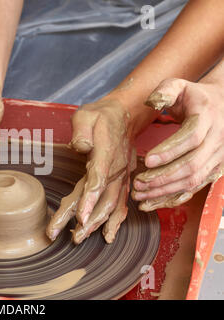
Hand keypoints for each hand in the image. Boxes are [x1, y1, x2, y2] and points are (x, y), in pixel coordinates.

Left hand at [46, 99, 136, 243]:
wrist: (124, 116)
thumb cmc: (100, 116)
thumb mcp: (86, 115)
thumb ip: (82, 130)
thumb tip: (78, 146)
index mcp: (105, 154)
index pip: (97, 180)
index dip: (89, 200)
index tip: (80, 217)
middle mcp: (115, 169)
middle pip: (103, 200)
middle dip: (88, 221)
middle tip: (72, 238)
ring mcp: (121, 177)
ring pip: (112, 205)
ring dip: (98, 224)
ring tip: (80, 238)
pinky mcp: (122, 181)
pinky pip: (122, 204)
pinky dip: (116, 221)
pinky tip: (108, 235)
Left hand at [132, 78, 223, 210]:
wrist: (221, 105)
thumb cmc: (193, 97)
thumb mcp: (180, 86)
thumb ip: (165, 90)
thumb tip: (152, 101)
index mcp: (208, 117)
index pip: (191, 138)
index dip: (169, 151)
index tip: (146, 160)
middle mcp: (218, 140)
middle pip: (192, 164)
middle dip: (163, 176)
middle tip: (138, 182)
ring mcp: (218, 158)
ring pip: (193, 180)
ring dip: (165, 190)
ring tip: (139, 193)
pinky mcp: (213, 171)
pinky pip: (193, 189)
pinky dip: (172, 198)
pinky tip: (151, 203)